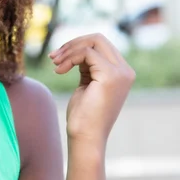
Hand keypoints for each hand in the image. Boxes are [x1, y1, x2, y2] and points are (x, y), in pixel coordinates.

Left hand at [49, 34, 134, 148]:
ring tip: (54, 63)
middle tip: (53, 57)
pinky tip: (59, 71)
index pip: (100, 45)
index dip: (77, 46)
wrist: (85, 139)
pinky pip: (86, 52)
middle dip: (72, 44)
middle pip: (98, 39)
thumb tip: (80, 47)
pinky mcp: (110, 76)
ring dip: (68, 50)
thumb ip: (89, 66)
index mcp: (121, 73)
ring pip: (92, 42)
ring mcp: (120, 73)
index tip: (58, 58)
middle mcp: (125, 71)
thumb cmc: (83, 117)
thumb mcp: (87, 84)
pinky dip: (69, 58)